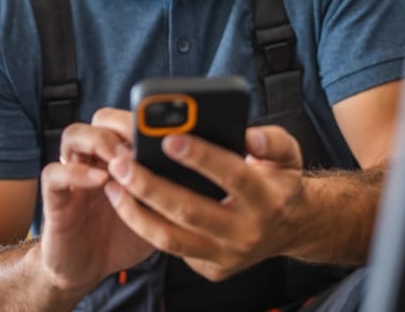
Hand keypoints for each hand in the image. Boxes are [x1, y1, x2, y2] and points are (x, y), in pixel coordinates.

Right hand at [38, 110, 154, 293]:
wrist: (86, 271)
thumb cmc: (123, 237)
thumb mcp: (156, 212)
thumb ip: (171, 190)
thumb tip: (209, 174)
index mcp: (118, 158)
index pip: (127, 119)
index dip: (144, 117)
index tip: (168, 129)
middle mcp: (94, 159)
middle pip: (99, 120)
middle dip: (123, 123)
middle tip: (144, 139)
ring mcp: (72, 176)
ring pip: (73, 136)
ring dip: (100, 141)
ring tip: (123, 158)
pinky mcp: (55, 198)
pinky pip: (55, 174)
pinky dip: (77, 172)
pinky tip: (102, 181)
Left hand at [102, 124, 305, 280]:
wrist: (292, 229)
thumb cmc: (280, 183)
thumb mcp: (288, 154)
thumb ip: (271, 139)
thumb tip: (249, 136)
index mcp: (267, 199)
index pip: (232, 175)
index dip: (201, 157)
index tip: (168, 138)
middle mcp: (246, 232)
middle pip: (191, 211)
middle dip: (150, 186)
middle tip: (121, 162)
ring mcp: (226, 255)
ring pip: (171, 239)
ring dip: (135, 212)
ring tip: (113, 184)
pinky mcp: (211, 268)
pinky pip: (171, 248)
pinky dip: (144, 226)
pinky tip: (125, 203)